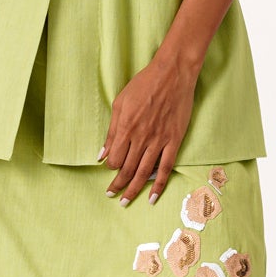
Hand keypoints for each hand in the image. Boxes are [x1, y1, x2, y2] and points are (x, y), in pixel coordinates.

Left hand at [99, 51, 198, 206]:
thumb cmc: (144, 84)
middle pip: (127, 169)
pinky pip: (165, 167)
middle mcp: (141, 138)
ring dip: (133, 189)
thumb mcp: (120, 102)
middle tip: (112, 196)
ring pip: (143, 172)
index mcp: (126, 128)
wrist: (172, 74)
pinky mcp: (173, 141)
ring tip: (126, 201)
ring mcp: (158, 141)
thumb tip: (102, 154)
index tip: (110, 169)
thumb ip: (112, 130)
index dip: (111, 166)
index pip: (115, 158)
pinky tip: (152, 197)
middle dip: (118, 185)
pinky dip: (158, 184)